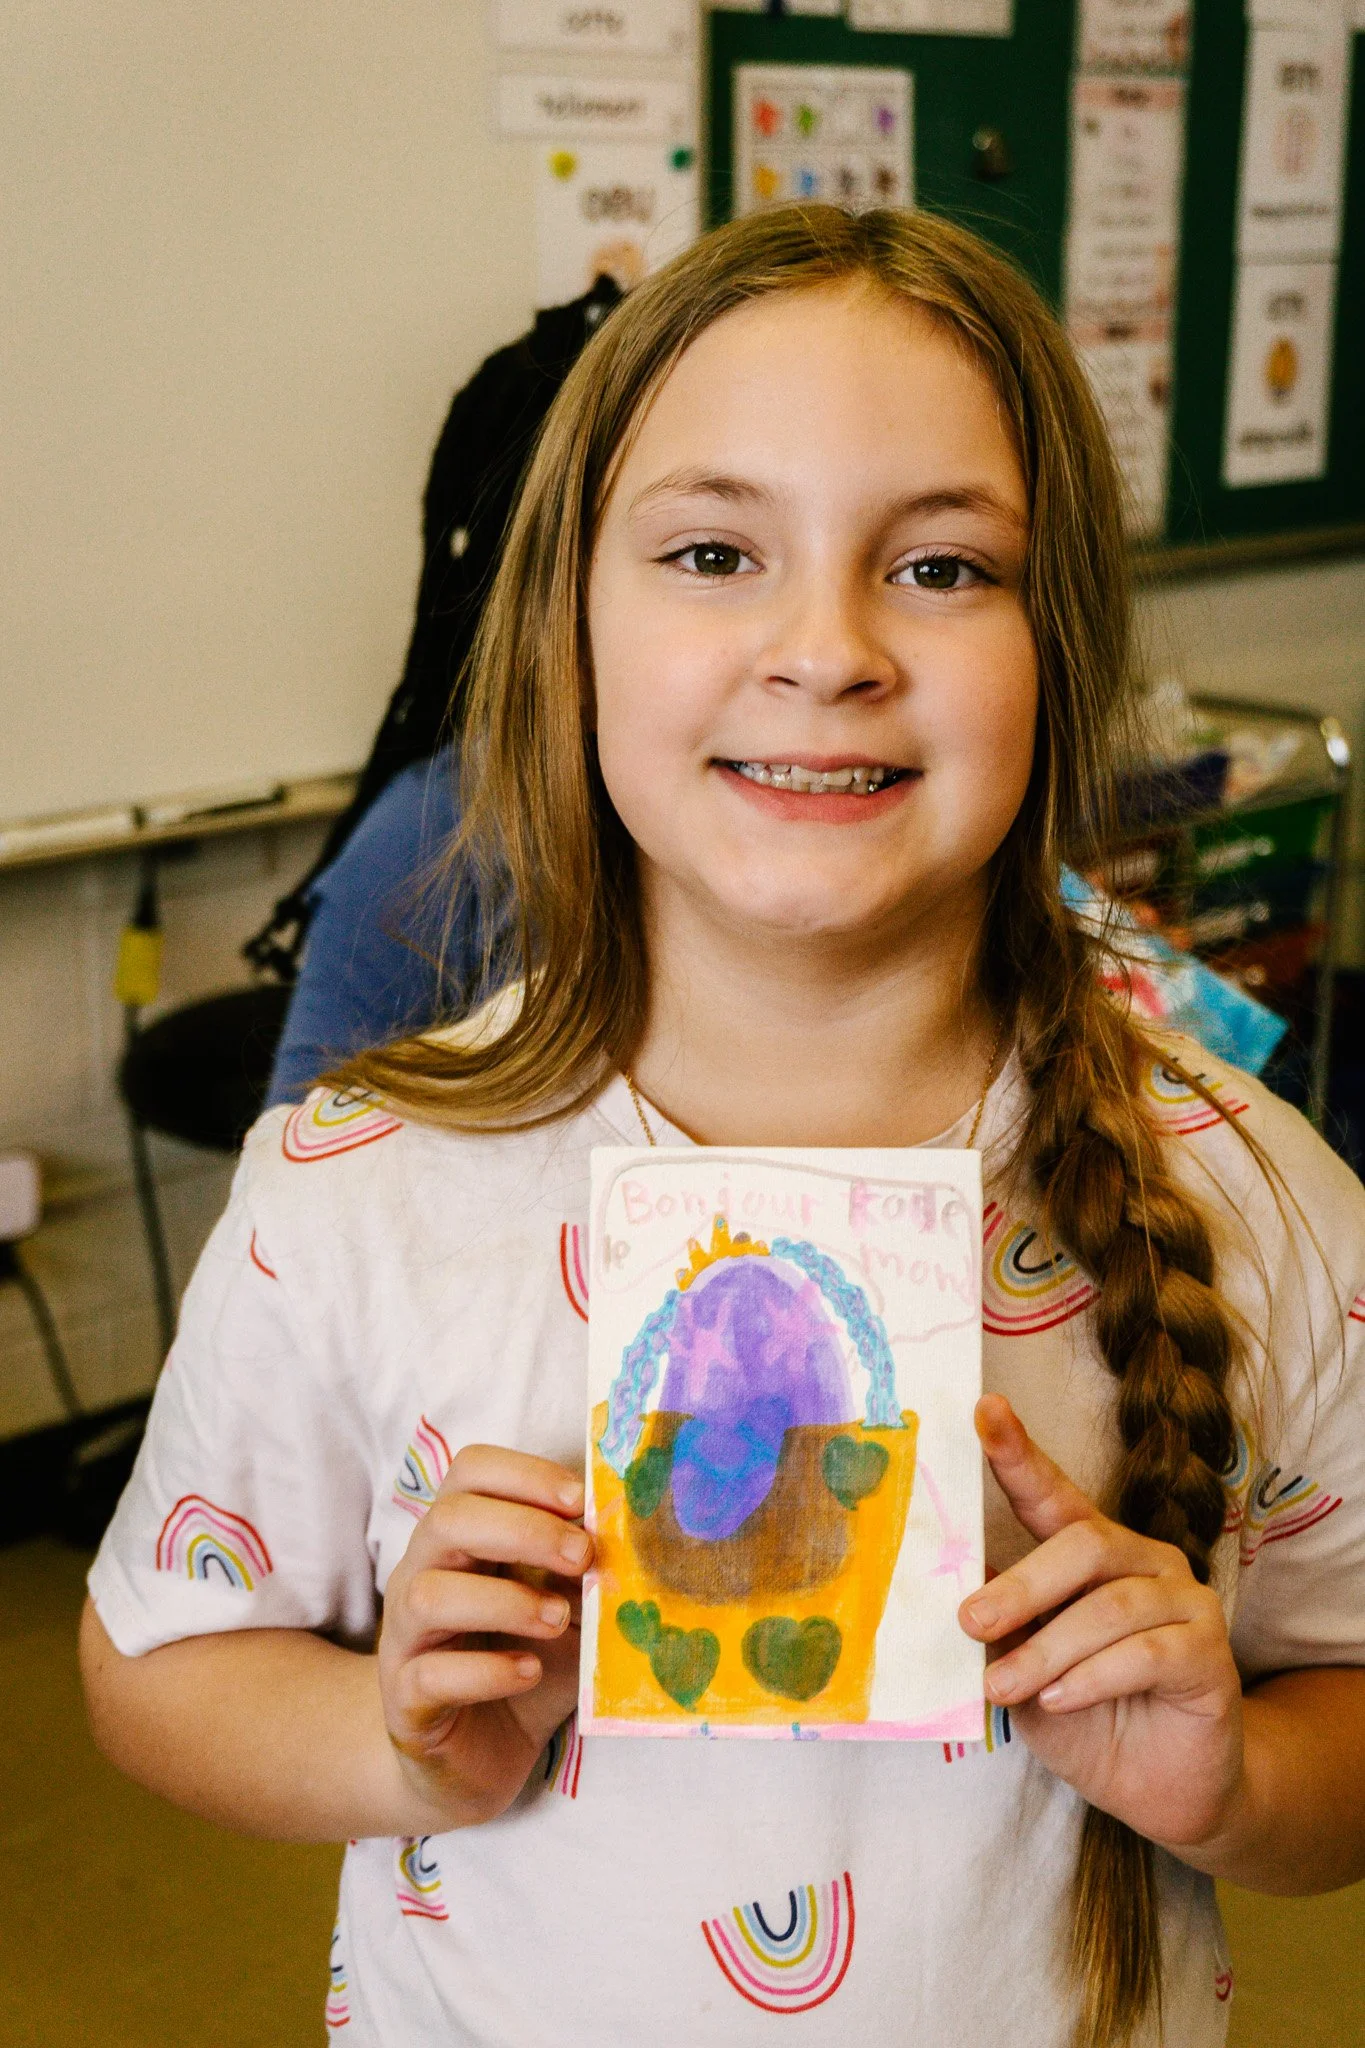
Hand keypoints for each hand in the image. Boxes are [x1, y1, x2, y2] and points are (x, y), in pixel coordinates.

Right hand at [378, 1445, 590, 1829]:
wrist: (475, 1760)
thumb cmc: (524, 1667)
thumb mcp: (565, 1612)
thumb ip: (585, 1575)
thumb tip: (633, 1535)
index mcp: (459, 1540)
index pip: (470, 1472)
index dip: (524, 1473)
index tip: (582, 1501)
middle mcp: (421, 1575)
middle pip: (447, 1520)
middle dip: (523, 1529)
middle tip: (582, 1557)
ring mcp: (405, 1639)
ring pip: (428, 1594)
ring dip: (504, 1599)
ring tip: (559, 1619)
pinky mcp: (405, 1702)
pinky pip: (429, 1675)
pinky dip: (485, 1670)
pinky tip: (528, 1672)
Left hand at [958, 1396, 1245, 1853]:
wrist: (1159, 1789)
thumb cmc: (1084, 1717)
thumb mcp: (1024, 1672)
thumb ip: (1002, 1630)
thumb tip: (953, 1590)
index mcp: (1092, 1552)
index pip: (1052, 1493)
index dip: (1018, 1452)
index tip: (984, 1412)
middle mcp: (1143, 1560)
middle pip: (1083, 1544)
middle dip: (1022, 1584)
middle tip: (971, 1622)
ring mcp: (1185, 1600)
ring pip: (1111, 1605)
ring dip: (1048, 1649)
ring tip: (1004, 1687)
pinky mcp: (1210, 1652)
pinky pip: (1147, 1652)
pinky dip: (1094, 1676)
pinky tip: (1060, 1699)